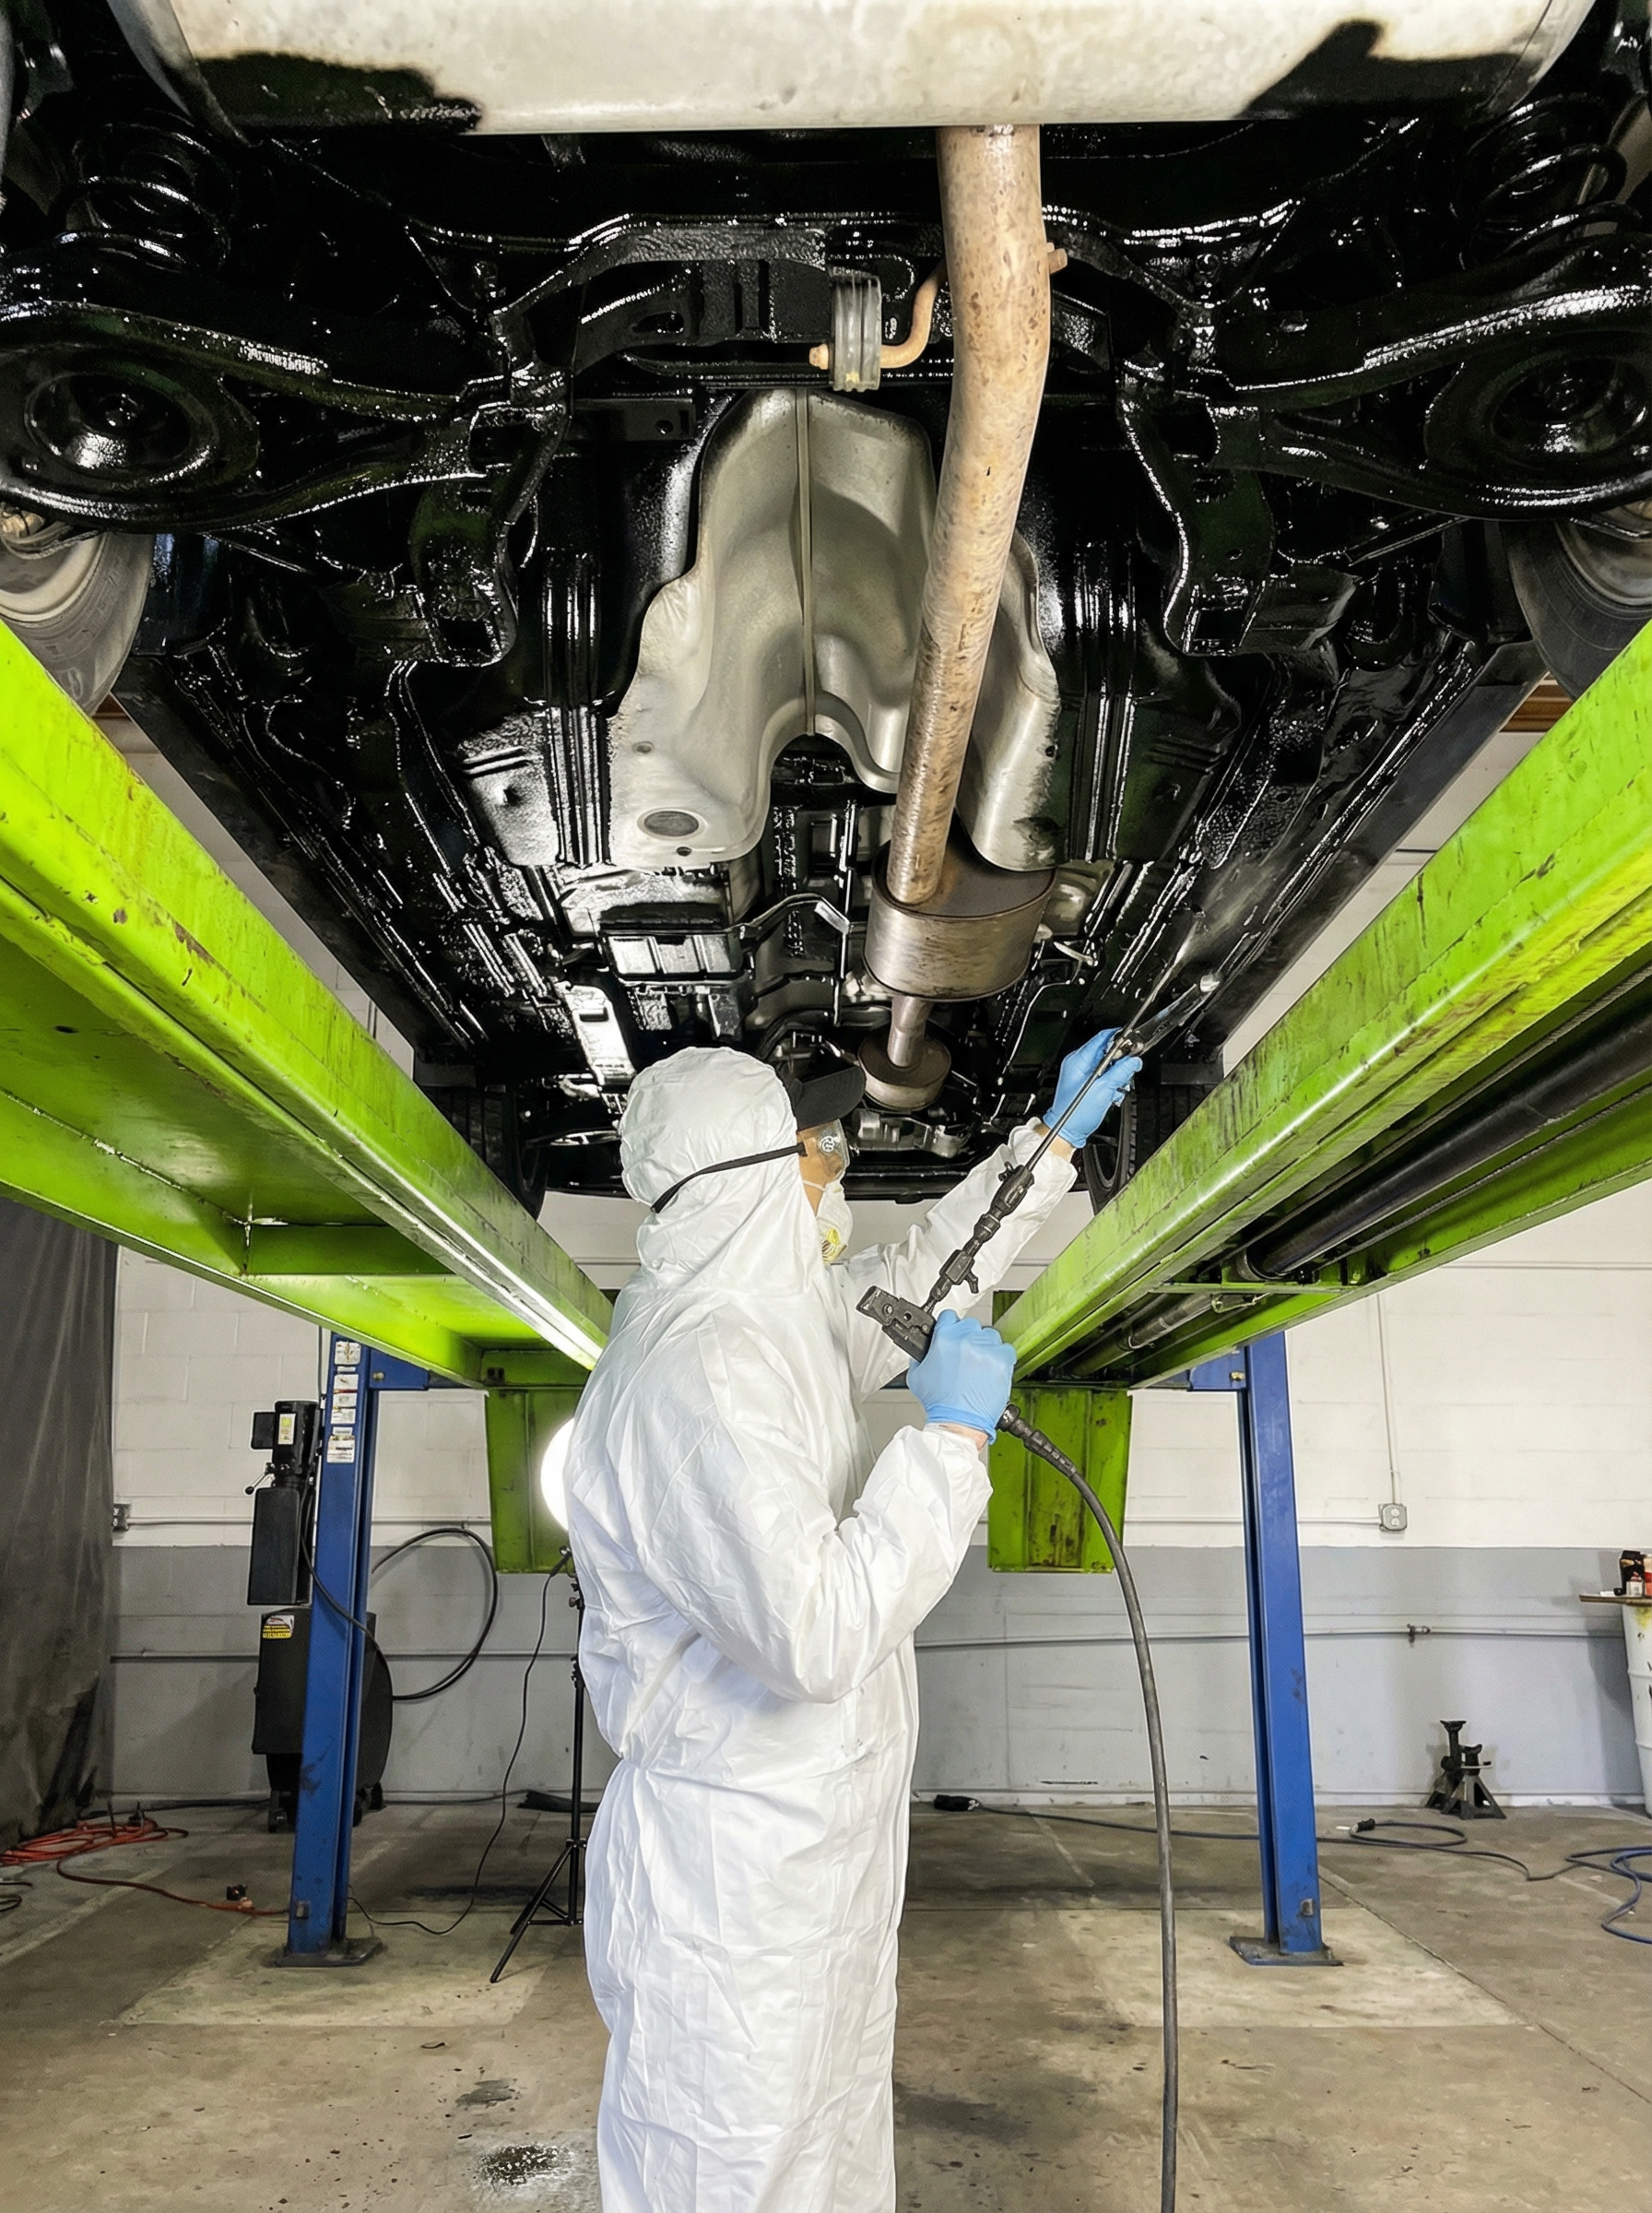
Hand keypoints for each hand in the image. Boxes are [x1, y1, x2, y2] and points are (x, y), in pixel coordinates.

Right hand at [907, 1310, 1016, 1437]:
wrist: (959, 1421)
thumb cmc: (940, 1402)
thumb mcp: (917, 1376)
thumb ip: (920, 1357)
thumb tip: (925, 1350)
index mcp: (945, 1337)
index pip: (949, 1317)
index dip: (949, 1326)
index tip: (952, 1334)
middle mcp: (967, 1339)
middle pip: (970, 1326)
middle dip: (967, 1338)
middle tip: (964, 1356)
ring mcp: (986, 1348)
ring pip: (989, 1336)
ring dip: (985, 1347)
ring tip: (978, 1365)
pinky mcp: (1003, 1360)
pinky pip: (1005, 1350)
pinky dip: (1000, 1357)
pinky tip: (991, 1369)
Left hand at [1046, 1030, 1142, 1147]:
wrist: (1067, 1131)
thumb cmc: (1076, 1114)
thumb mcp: (1104, 1090)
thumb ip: (1121, 1072)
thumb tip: (1134, 1060)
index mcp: (1079, 1060)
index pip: (1103, 1037)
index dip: (1121, 1039)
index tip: (1134, 1044)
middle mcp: (1078, 1063)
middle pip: (1107, 1051)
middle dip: (1120, 1062)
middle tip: (1126, 1073)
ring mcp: (1081, 1072)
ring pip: (1107, 1064)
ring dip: (1117, 1075)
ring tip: (1116, 1088)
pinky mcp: (1085, 1082)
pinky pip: (1103, 1075)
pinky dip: (1111, 1082)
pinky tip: (1111, 1093)